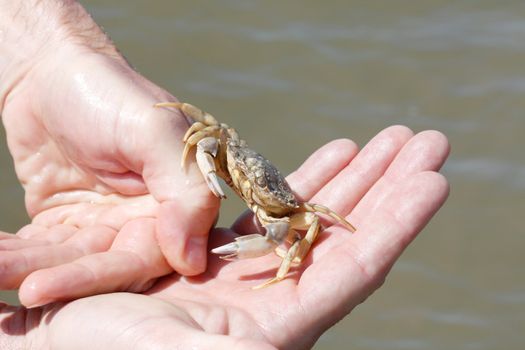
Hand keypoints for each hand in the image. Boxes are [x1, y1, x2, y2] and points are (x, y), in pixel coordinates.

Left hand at [0, 1, 218, 306]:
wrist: (55, 75)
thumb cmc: (113, 95)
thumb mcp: (155, 132)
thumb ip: (186, 190)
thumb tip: (192, 261)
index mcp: (176, 205)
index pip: (149, 256)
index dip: (104, 275)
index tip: (48, 285)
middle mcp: (143, 222)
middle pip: (104, 268)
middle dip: (57, 278)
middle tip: (17, 288)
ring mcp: (102, 226)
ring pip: (66, 262)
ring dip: (24, 268)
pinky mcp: (65, 225)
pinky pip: (40, 250)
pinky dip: (13, 256)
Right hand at [1, 127, 449, 348]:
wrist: (49, 338)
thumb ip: (244, 349)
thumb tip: (290, 343)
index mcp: (271, 332)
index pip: (355, 268)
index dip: (397, 222)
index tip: (435, 178)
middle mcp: (268, 307)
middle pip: (344, 237)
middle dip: (389, 188)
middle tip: (427, 142)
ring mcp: (245, 279)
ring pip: (313, 218)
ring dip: (355, 177)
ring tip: (390, 139)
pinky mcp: (217, 259)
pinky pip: (272, 212)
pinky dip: (302, 178)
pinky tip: (333, 154)